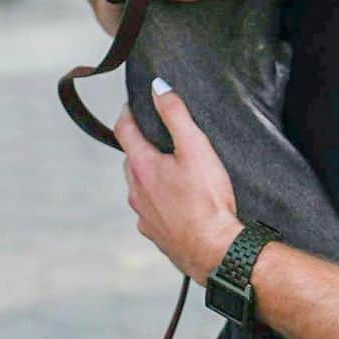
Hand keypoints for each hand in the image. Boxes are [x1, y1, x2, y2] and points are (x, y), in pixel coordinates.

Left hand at [116, 79, 242, 284]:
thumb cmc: (207, 198)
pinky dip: (158, 199)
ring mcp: (144, 216)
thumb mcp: (195, 146)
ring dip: (149, 174)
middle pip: (131, 160)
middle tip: (159, 135)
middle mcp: (136, 192)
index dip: (128, 113)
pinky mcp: (155, 234)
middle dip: (141, 145)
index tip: (133, 103)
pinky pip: (150, 210)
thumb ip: (175, 114)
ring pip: (139, 187)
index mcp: (142, 167)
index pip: (124, 131)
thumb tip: (158, 88)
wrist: (214, 249)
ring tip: (171, 168)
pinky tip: (177, 200)